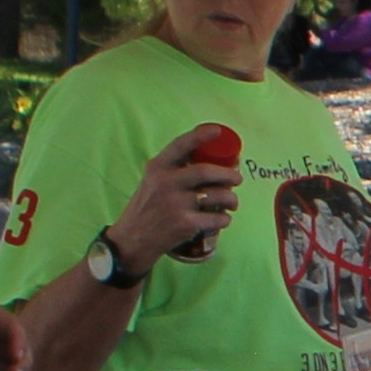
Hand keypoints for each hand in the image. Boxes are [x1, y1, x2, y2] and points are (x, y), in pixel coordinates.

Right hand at [118, 125, 242, 260]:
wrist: (133, 240)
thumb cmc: (148, 208)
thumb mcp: (153, 182)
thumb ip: (174, 170)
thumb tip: (209, 160)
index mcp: (158, 168)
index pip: (181, 146)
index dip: (201, 136)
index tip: (218, 130)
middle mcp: (166, 183)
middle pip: (206, 171)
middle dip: (229, 175)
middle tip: (238, 179)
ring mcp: (176, 203)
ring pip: (217, 195)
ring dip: (232, 198)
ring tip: (233, 202)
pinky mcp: (185, 223)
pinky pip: (217, 218)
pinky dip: (225, 218)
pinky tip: (223, 218)